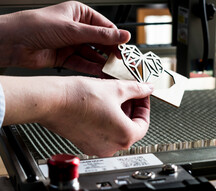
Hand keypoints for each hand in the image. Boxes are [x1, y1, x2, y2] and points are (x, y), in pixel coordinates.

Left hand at [0, 1, 129, 76]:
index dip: (116, 39)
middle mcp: (76, 28)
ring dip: (101, 63)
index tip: (125, 49)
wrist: (12, 42)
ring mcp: (71, 43)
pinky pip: (82, 63)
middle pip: (100, 42)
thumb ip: (101, 35)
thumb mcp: (74, 29)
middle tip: (121, 63)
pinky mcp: (65, 57)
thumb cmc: (36, 26)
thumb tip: (123, 36)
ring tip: (112, 71)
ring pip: (92, 55)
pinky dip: (91, 69)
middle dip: (110, 53)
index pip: (105, 26)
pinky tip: (100, 73)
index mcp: (79, 14)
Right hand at [0, 76, 152, 156]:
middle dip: (132, 109)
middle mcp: (112, 147)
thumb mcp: (116, 88)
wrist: (51, 101)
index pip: (144, 123)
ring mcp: (97, 147)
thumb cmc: (78, 98)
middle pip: (131, 128)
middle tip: (130, 93)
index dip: (144, 106)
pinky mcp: (85, 143)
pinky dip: (107, 120)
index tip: (142, 96)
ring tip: (116, 96)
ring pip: (117, 130)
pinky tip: (103, 104)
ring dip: (120, 114)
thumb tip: (146, 88)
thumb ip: (136, 90)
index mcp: (124, 136)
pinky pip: (103, 133)